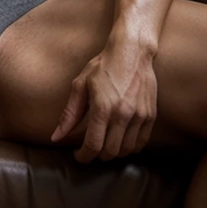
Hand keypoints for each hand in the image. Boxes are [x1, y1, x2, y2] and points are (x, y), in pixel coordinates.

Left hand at [50, 43, 156, 161]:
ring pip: (126, 150)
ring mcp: (138, 116)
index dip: (84, 156)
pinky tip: (121, 139)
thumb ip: (69, 114)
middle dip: (97, 154)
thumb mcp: (80, 85)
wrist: (131, 52)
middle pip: (110, 152)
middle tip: (91, 147)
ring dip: (114, 152)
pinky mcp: (150, 115)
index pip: (93, 145)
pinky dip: (130, 147)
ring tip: (105, 142)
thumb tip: (56, 137)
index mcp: (102, 107)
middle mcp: (122, 114)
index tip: (79, 155)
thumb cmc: (103, 66)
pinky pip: (141, 143)